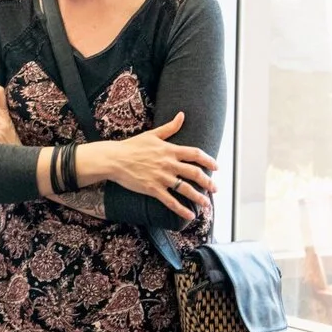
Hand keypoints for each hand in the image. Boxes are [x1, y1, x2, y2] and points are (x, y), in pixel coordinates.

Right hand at [79, 113, 216, 221]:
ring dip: (199, 198)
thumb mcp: (152, 134)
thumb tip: (182, 115)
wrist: (115, 159)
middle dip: (208, 182)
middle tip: (215, 189)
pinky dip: (182, 210)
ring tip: (207, 204)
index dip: (209, 160)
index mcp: (170, 150)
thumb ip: (170, 127)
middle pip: (195, 173)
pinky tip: (190, 215)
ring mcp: (161, 177)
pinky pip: (170, 201)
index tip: (216, 167)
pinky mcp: (153, 189)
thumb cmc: (132, 146)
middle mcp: (168, 164)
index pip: (195, 154)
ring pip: (186, 189)